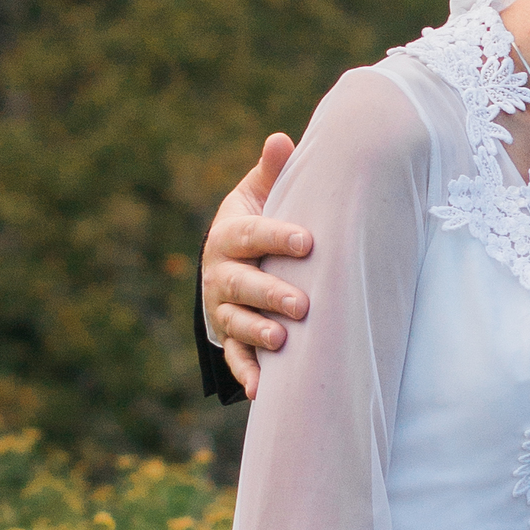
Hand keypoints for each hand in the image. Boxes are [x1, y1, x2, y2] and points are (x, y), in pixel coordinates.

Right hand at [202, 134, 312, 396]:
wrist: (228, 258)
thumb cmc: (257, 222)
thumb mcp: (261, 194)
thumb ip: (273, 172)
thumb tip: (282, 139)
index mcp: (230, 234)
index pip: (252, 235)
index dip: (278, 237)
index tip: (309, 242)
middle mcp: (220, 272)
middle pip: (242, 284)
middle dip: (270, 294)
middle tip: (303, 304)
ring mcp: (223, 307)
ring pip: (235, 322)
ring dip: (257, 332)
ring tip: (283, 342)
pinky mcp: (228, 336)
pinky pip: (235, 356)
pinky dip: (246, 373)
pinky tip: (261, 390)